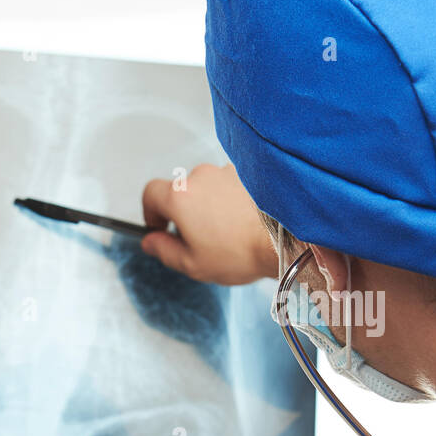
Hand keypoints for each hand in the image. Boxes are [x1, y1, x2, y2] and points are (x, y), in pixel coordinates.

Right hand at [140, 163, 277, 284]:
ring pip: (208, 188)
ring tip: (228, 233)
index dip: (151, 212)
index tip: (160, 228)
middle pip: (182, 190)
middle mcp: (201, 176)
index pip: (150, 193)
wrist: (286, 238)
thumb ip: (164, 251)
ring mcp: (226, 171)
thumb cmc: (242, 251)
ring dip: (211, 206)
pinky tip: (244, 223)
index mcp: (180, 195)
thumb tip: (152, 242)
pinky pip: (231, 186)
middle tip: (199, 238)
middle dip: (186, 213)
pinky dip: (232, 201)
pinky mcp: (249, 174)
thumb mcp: (193, 264)